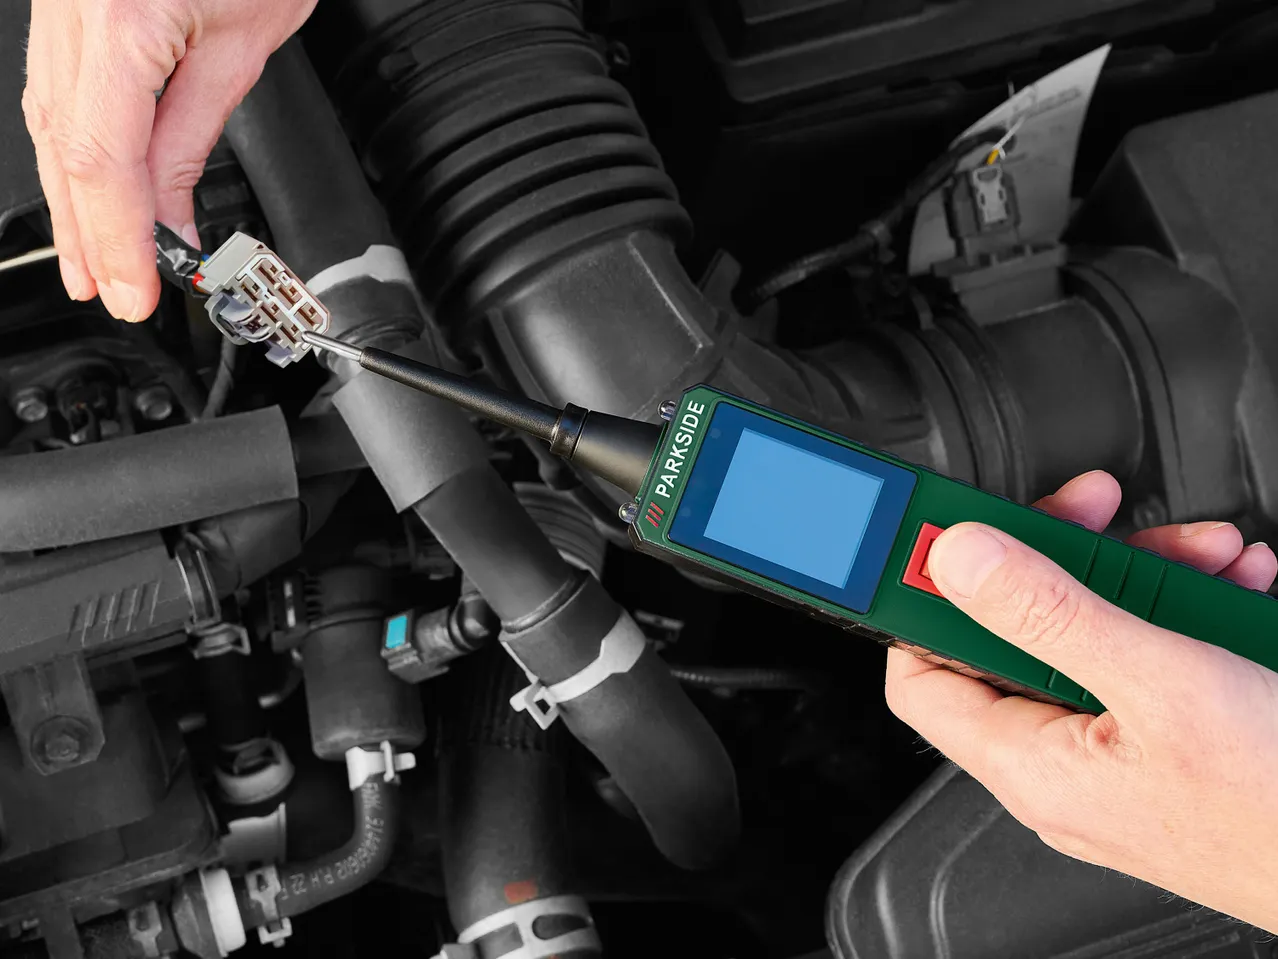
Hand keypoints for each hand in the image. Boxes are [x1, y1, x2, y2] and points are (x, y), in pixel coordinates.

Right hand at [22, 0, 314, 320]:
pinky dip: (71, 147)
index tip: (136, 290)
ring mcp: (56, 2)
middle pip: (64, 147)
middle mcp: (70, 9)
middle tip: (111, 291)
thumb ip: (193, 136)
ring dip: (71, 198)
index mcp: (119, 19)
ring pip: (49, 121)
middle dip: (89, 231)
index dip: (117, 238)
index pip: (105, 162)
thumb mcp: (244, 45)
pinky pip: (55, 87)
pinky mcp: (63, 3)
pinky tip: (82, 188)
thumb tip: (172, 216)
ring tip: (92, 259)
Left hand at [885, 471, 1277, 930]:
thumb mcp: (1159, 685)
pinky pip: (1155, 661)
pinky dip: (1188, 611)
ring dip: (1145, 576)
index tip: (947, 531)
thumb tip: (959, 556)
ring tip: (1202, 551)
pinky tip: (1231, 584)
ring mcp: (1120, 756)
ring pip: (1096, 637)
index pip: (924, 671)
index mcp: (1029, 763)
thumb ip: (1049, 614)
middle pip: (1018, 635)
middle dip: (1063, 558)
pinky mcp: (1175, 745)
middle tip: (1097, 511)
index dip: (923, 597)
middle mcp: (1063, 765)